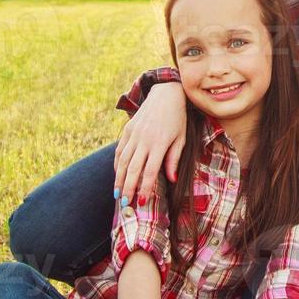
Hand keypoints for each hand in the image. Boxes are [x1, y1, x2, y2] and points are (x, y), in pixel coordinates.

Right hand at [114, 82, 186, 204]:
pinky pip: (120, 150)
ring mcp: (134, 134)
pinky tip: (116, 175)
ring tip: (117, 194)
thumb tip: (172, 180)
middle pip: (133, 169)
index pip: (150, 171)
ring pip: (122, 161)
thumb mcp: (181, 139)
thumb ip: (174, 159)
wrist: (166, 94)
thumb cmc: (177, 119)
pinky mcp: (128, 129)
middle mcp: (145, 139)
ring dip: (118, 179)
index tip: (141, 201)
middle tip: (124, 204)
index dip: (144, 188)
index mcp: (160, 143)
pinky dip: (116, 164)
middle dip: (128, 188)